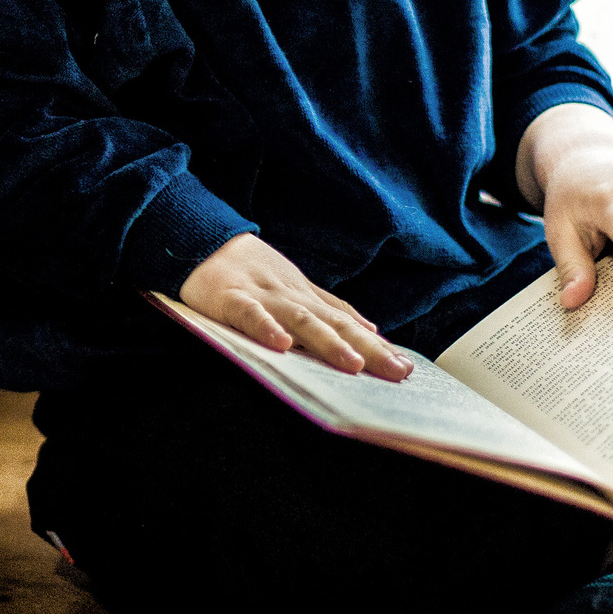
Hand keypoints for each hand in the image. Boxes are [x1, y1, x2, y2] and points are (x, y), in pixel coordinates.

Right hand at [178, 234, 412, 378]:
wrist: (206, 242)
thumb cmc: (254, 271)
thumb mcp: (298, 287)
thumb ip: (333, 308)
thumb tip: (372, 330)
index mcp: (308, 298)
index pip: (348, 324)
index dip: (377, 346)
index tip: (406, 368)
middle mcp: (293, 298)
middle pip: (335, 325)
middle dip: (368, 349)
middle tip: (397, 371)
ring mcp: (264, 297)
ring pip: (300, 320)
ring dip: (327, 342)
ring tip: (352, 365)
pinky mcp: (232, 299)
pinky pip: (250, 314)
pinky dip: (265, 327)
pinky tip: (280, 344)